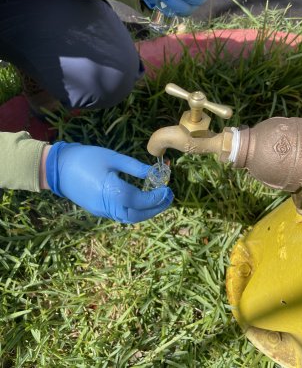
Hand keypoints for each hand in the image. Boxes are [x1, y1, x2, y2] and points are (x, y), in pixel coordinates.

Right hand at [45, 142, 173, 222]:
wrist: (57, 168)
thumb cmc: (86, 158)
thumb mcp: (113, 158)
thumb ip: (134, 167)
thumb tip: (155, 173)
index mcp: (112, 191)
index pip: (140, 200)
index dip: (156, 197)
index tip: (168, 189)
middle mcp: (108, 206)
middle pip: (136, 215)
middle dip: (155, 209)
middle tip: (168, 198)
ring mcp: (102, 211)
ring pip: (128, 218)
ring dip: (145, 212)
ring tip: (158, 200)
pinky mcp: (98, 211)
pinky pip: (120, 215)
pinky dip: (134, 211)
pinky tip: (141, 201)